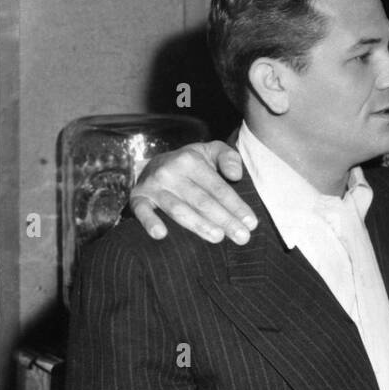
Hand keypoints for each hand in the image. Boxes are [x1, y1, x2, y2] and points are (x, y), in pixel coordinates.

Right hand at [129, 140, 255, 243]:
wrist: (155, 163)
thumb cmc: (191, 163)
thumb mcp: (211, 151)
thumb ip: (228, 157)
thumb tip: (236, 175)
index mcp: (190, 160)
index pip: (218, 187)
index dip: (236, 205)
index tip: (251, 223)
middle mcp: (170, 172)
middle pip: (202, 201)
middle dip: (224, 219)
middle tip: (242, 237)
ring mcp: (152, 186)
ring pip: (178, 210)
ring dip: (198, 225)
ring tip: (218, 238)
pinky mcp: (137, 198)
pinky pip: (142, 211)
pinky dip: (150, 222)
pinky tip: (161, 235)